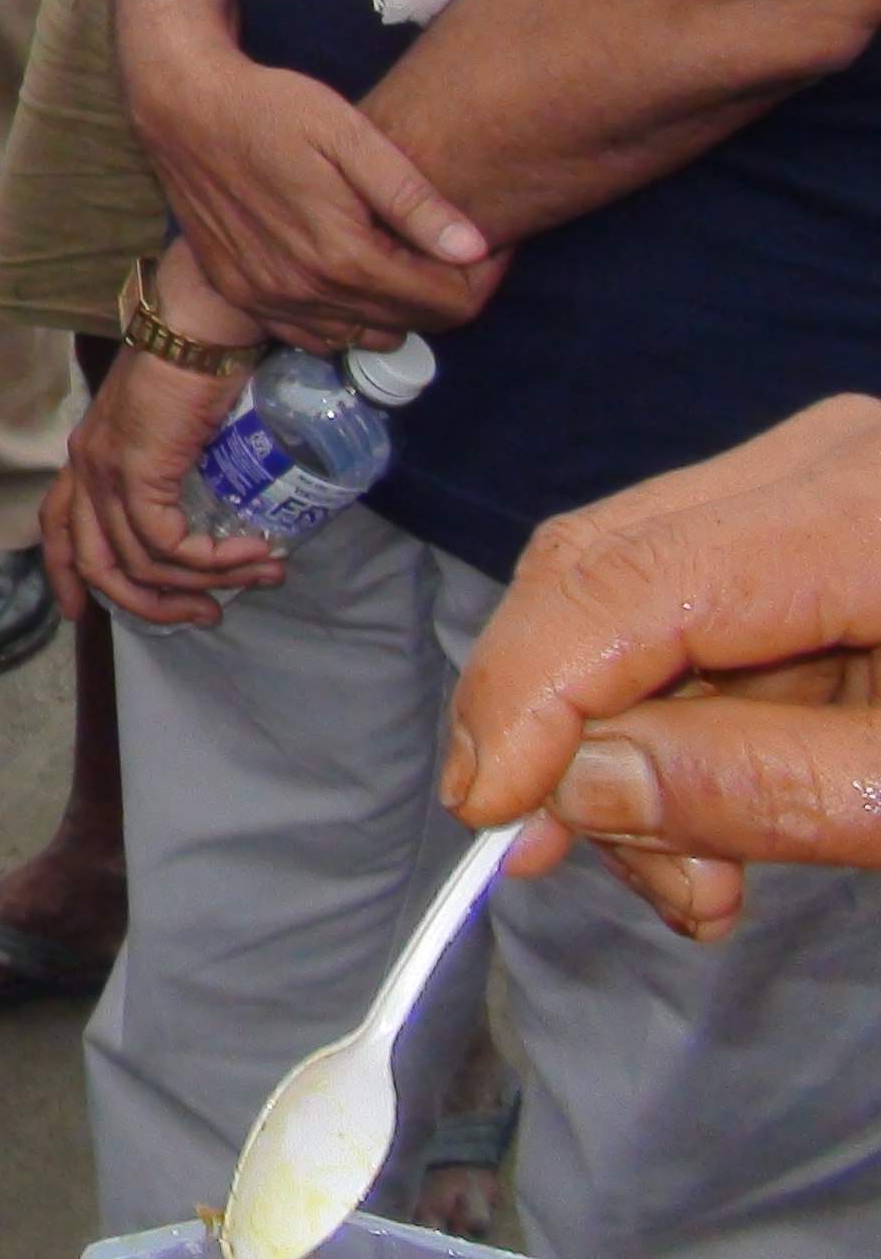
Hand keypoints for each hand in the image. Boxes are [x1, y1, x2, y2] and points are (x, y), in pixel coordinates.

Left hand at [42, 329, 285, 628]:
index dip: (68, 576)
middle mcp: (86, 465)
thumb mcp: (177, 429)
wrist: (201, 324)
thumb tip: (218, 515)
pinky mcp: (135, 470)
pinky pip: (167, 543)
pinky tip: (254, 554)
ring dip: (204, 582)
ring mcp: (106, 468)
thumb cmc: (199, 365)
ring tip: (258, 576)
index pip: (58, 528)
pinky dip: (213, 560)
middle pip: (96, 564)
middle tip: (206, 614)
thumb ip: (178, 469)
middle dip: (150, 604)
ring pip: (139, 562)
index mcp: (88, 455)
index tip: (84, 614)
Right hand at [125, 31, 498, 350]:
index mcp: (342, 256)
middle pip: (409, 324)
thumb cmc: (273, 109)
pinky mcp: (240, 295)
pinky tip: (347, 276)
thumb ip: (413, 198)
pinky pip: (313, 335)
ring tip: (399, 257)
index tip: (487, 244)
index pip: (444, 302)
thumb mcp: (351, 136)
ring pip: (363, 335)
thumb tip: (475, 248)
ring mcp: (268, 300)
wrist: (183, 108)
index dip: (480, 278)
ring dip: (394, 308)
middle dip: (444, 292)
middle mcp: (306, 293)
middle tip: (449, 246)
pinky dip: (344, 318)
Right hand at [447, 394, 880, 938]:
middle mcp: (824, 456)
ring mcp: (830, 476)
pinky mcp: (839, 516)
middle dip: (571, 727)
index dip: (527, 696)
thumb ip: (761, 788)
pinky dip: (691, 713)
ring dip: (633, 738)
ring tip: (706, 878)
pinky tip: (727, 805)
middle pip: (607, 568)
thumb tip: (576, 787)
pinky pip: (705, 602)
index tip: (489, 822)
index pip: (619, 579)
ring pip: (639, 589)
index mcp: (861, 504)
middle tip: (602, 873)